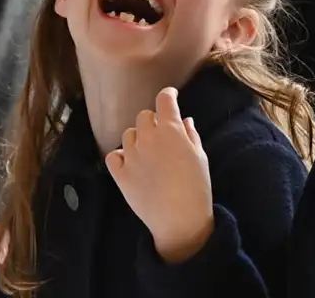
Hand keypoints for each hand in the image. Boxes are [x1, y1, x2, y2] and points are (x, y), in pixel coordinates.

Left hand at [106, 87, 213, 262]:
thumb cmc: (197, 187)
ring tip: (148, 152)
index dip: (168, 95)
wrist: (180, 220)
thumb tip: (184, 120)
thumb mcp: (200, 157)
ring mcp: (132, 156)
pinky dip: (121, 156)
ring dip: (138, 138)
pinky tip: (131, 163)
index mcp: (170, 130)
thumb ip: (190, 134)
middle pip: (144, 116)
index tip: (170, 96)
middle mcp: (148, 138)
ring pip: (128, 134)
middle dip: (153, 121)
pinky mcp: (120, 174)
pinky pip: (115, 156)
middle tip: (162, 133)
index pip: (164, 100)